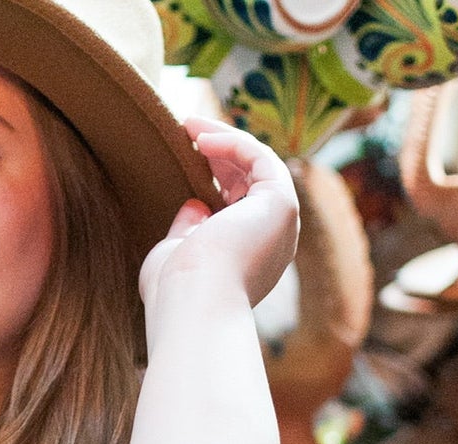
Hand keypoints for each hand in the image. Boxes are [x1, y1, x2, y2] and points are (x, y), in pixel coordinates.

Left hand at [138, 117, 298, 313]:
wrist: (192, 304)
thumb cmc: (175, 291)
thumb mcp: (175, 254)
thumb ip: (187, 230)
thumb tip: (195, 203)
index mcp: (248, 257)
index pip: (237, 205)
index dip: (214, 175)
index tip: (187, 155)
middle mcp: (271, 241)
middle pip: (250, 182)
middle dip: (218, 152)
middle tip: (186, 130)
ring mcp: (281, 223)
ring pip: (258, 166)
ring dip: (225, 140)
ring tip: (189, 125)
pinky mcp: (282, 203)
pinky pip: (261, 159)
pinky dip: (233, 143)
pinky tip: (202, 138)